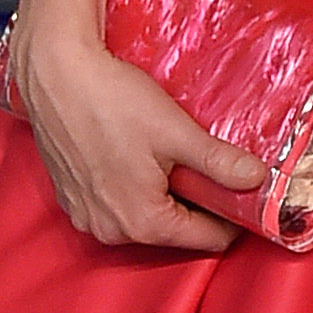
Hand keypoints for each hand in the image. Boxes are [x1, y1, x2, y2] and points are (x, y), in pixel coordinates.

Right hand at [4, 14, 265, 250]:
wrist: (53, 73)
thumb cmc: (111, 100)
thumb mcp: (176, 132)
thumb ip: (219, 163)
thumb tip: (258, 179)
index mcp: (143, 222)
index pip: (208, 239)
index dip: (231, 215)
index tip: (241, 188)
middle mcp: (111, 231)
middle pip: (175, 230)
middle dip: (195, 202)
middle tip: (203, 162)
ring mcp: (86, 217)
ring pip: (145, 218)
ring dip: (163, 195)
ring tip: (167, 154)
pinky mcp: (71, 199)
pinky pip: (115, 205)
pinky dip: (132, 188)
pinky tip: (135, 155)